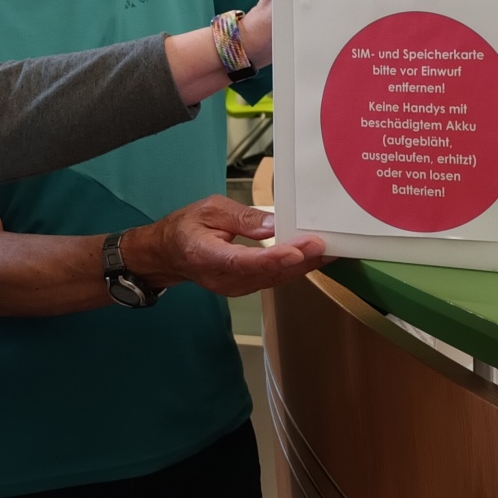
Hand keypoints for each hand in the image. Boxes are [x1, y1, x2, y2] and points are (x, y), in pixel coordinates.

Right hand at [119, 196, 326, 297]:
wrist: (169, 254)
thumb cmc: (186, 227)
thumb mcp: (209, 209)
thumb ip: (242, 218)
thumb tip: (273, 224)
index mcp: (206, 256)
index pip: (243, 261)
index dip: (272, 258)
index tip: (298, 250)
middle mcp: (222, 279)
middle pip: (266, 273)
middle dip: (300, 260)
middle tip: (326, 245)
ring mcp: (234, 287)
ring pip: (274, 279)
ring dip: (303, 267)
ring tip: (328, 251)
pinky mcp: (245, 287)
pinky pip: (273, 280)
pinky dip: (294, 269)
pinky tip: (312, 259)